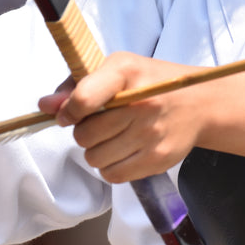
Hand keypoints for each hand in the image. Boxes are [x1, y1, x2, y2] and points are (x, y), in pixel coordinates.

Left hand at [38, 53, 209, 182]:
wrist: (199, 104)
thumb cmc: (152, 83)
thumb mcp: (118, 70)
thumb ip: (77, 85)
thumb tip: (45, 107)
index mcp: (127, 72)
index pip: (84, 99)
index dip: (68, 111)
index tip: (68, 114)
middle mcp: (141, 103)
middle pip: (84, 135)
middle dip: (84, 132)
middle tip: (100, 125)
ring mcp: (151, 134)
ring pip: (95, 158)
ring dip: (96, 151)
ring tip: (112, 138)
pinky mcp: (158, 159)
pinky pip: (113, 175)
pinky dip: (110, 167)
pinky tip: (122, 152)